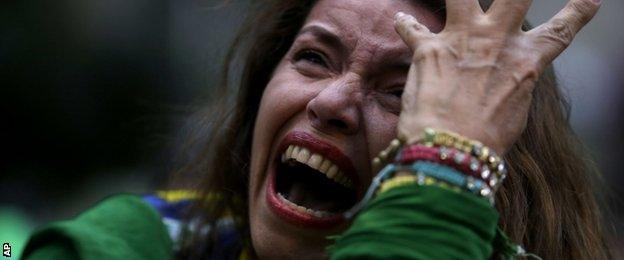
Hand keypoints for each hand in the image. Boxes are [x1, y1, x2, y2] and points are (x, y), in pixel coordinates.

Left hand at [394, 0, 599, 153]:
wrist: (450, 147)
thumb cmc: (485, 139)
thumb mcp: (513, 111)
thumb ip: (511, 84)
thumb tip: (504, 80)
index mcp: (525, 61)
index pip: (559, 32)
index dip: (577, 12)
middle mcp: (497, 41)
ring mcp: (462, 39)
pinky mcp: (428, 48)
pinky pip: (412, 28)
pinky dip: (405, 25)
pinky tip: (400, 20)